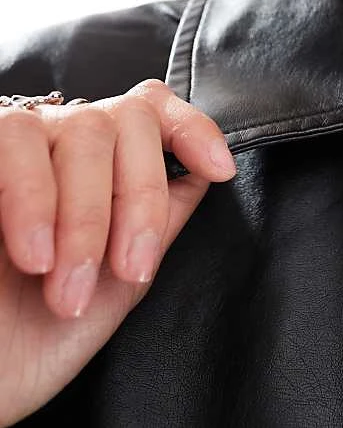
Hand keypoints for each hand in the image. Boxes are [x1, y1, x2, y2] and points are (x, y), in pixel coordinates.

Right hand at [0, 78, 236, 425]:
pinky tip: (34, 256)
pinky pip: (14, 140)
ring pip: (81, 129)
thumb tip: (204, 170)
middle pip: (128, 119)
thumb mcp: (121, 281)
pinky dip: (33, 200)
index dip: (192, 126)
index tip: (219, 169)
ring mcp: (18, 147)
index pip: (151, 109)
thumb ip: (161, 221)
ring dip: (87, 213)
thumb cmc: (39, 336)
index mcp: (101, 167)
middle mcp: (60, 145)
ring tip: (69, 286)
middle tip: (128, 270)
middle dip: (140, 198)